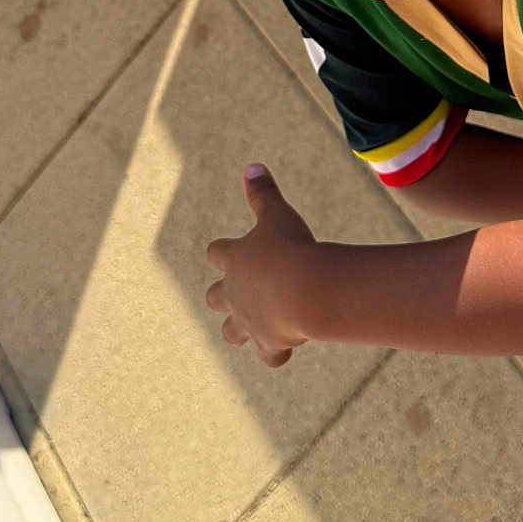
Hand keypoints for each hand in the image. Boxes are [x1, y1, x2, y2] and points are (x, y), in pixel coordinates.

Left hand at [206, 165, 317, 366]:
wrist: (306, 291)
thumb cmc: (290, 248)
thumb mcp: (277, 214)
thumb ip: (263, 193)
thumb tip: (252, 166)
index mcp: (235, 260)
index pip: (217, 253)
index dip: (223, 251)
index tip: (228, 250)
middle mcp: (235, 294)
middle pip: (216, 297)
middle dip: (224, 295)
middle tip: (240, 290)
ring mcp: (250, 322)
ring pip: (233, 332)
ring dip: (240, 328)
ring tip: (255, 325)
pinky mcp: (269, 344)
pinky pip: (269, 355)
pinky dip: (275, 352)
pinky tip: (286, 347)